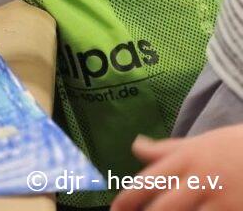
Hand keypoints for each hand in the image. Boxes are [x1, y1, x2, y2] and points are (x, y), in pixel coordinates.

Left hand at [111, 126, 242, 208]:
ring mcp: (219, 200)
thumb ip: (166, 150)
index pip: (147, 181)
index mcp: (185, 159)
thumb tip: (136, 146)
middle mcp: (199, 179)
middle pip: (163, 208)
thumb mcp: (199, 143)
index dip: (127, 200)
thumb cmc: (233, 148)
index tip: (115, 210)